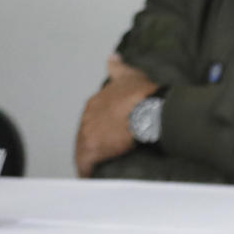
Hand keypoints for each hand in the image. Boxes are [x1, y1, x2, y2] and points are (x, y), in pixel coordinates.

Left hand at [74, 54, 158, 176]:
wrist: (148, 110)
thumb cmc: (143, 93)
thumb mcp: (130, 74)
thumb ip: (118, 66)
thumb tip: (111, 56)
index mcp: (95, 102)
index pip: (93, 117)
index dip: (104, 124)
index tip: (113, 130)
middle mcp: (86, 118)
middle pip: (88, 133)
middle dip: (98, 140)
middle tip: (112, 148)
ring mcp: (86, 135)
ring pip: (85, 149)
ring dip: (94, 157)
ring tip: (104, 165)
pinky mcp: (90, 152)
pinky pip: (86, 166)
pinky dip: (89, 172)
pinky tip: (94, 177)